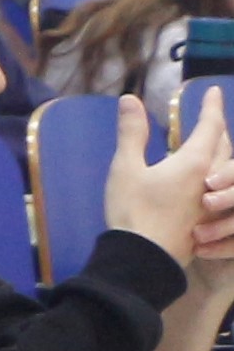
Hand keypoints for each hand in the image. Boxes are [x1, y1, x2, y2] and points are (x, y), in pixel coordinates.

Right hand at [100, 90, 233, 262]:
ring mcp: (212, 203)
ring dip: (223, 153)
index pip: (210, 126)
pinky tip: (207, 183)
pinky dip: (219, 178)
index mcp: (194, 162)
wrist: (144, 259)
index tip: (214, 91)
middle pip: (225, 147)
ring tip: (212, 147)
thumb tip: (130, 99)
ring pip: (227, 170)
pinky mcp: (208, 221)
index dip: (212, 107)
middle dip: (219, 129)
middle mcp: (211, 180)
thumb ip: (132, 133)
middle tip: (212, 118)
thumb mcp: (125, 169)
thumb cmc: (133, 211)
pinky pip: (222, 191)